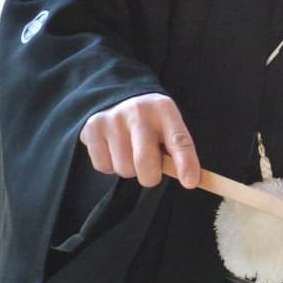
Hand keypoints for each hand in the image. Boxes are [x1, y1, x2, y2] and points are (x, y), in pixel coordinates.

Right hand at [80, 92, 199, 188]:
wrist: (115, 99)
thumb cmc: (149, 122)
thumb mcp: (167, 126)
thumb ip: (177, 150)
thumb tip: (189, 180)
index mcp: (164, 109)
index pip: (178, 140)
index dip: (186, 163)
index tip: (190, 182)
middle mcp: (138, 111)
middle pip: (145, 162)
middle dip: (151, 176)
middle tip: (151, 171)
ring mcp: (113, 119)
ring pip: (124, 168)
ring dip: (129, 169)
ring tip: (129, 152)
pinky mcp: (91, 128)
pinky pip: (103, 166)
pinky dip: (109, 165)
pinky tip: (113, 149)